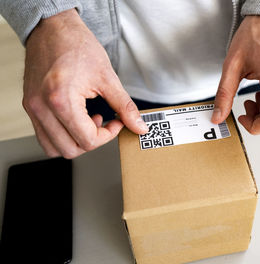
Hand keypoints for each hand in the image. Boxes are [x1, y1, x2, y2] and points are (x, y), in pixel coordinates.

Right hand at [23, 9, 147, 158]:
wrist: (53, 28)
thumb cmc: (78, 46)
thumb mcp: (107, 77)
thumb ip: (125, 106)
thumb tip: (140, 126)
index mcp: (61, 100)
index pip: (88, 140)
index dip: (108, 135)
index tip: (116, 122)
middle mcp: (42, 107)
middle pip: (71, 149)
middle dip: (93, 140)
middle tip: (104, 123)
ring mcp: (33, 108)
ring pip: (54, 148)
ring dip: (76, 142)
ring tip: (88, 122)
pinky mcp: (30, 106)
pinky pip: (44, 137)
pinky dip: (62, 136)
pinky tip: (74, 120)